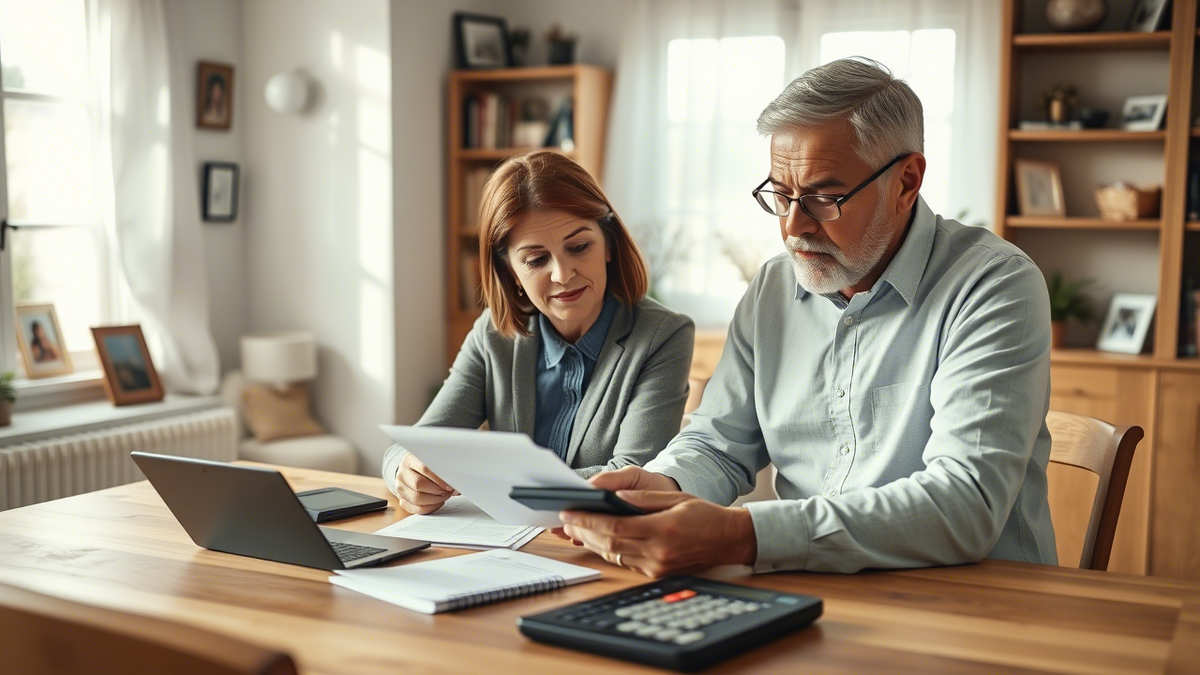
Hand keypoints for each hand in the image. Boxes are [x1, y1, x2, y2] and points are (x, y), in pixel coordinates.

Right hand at [393, 453, 457, 514]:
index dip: (438, 478)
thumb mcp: (433, 462)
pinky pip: (417, 509)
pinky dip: (431, 507)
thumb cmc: (427, 467)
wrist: (411, 472)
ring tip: (444, 496)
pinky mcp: (402, 500)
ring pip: (417, 498)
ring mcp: (400, 488)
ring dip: (435, 500)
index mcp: (409, 460)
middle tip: (449, 491)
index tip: (450, 484)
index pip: (424, 468)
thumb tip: (457, 487)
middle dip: (437, 490)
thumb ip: (444, 471)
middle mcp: (402, 473)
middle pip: (418, 484)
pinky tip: (438, 502)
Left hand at [560, 490, 757, 577]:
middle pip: (609, 542)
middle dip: (584, 531)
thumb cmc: (704, 515)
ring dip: (593, 542)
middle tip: (566, 521)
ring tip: (577, 530)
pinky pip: (627, 562)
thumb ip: (644, 499)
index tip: (570, 512)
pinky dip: (610, 551)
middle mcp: (657, 552)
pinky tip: (600, 540)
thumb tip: (615, 497)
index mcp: (661, 530)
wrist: (728, 540)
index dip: (588, 520)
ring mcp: (657, 566)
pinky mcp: (658, 573)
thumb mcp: (676, 498)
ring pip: (615, 554)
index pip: (614, 526)